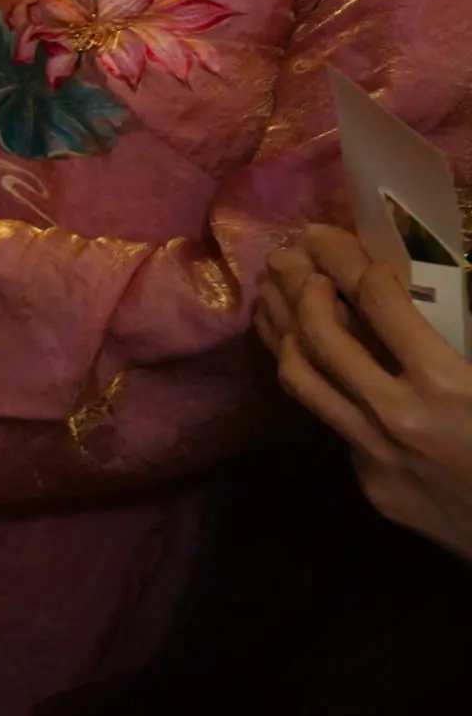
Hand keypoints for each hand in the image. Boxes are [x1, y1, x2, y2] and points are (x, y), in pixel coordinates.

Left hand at [272, 225, 471, 561]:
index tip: (347, 246)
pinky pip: (333, 423)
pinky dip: (320, 382)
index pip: (379, 301)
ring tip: (280, 295)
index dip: (356, 262)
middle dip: (301, 283)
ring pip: (301, 378)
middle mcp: (398, 418)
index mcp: (448, 386)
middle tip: (295, 256)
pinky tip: (311, 358)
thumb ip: (465, 334)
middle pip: (320, 333)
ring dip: (284, 328)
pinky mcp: (371, 487)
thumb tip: (447, 288)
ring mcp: (376, 456)